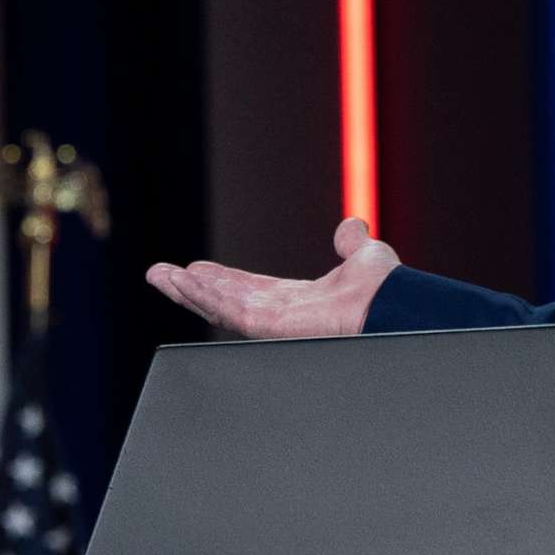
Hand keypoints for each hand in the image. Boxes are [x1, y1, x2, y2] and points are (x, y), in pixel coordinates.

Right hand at [145, 218, 400, 338]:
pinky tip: (184, 283)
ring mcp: (275, 324)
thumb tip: (351, 226)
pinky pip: (231, 314)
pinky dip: (206, 297)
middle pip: (225, 301)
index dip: (220, 280)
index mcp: (299, 302)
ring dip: (188, 292)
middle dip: (191, 289)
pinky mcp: (272, 328)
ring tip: (160, 276)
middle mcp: (282, 316)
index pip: (249, 291)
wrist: (393, 303)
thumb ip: (351, 242)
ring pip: (220, 308)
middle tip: (161, 275)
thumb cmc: (386, 290)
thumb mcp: (363, 256)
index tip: (193, 269)